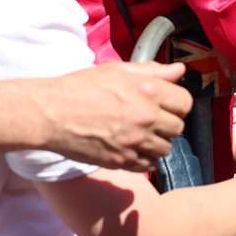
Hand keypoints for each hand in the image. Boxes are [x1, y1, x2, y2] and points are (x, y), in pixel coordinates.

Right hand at [33, 61, 191, 171]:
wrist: (51, 113)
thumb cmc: (80, 87)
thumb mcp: (117, 70)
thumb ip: (152, 71)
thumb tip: (179, 71)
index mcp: (148, 91)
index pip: (185, 103)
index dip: (177, 103)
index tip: (166, 104)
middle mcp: (146, 118)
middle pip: (178, 128)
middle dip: (167, 123)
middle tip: (150, 119)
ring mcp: (134, 142)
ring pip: (165, 149)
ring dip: (156, 142)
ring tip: (139, 134)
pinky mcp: (121, 161)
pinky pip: (147, 164)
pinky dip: (143, 158)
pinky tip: (130, 147)